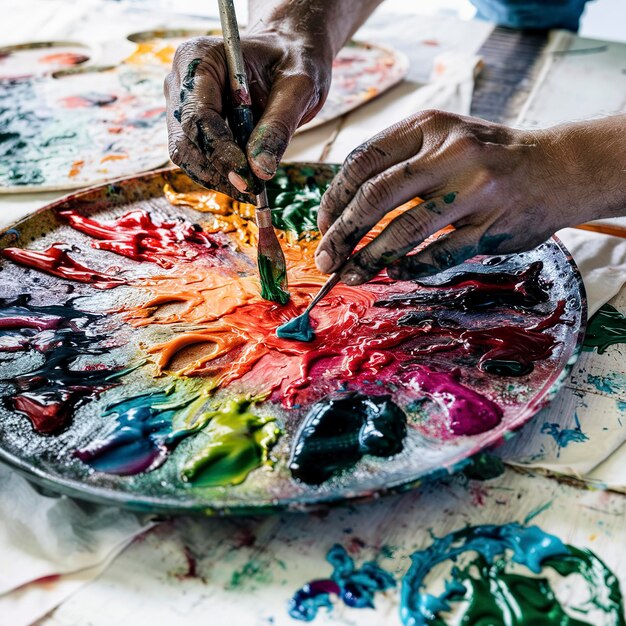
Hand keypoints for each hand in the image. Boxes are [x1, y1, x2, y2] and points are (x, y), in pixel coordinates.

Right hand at [165, 32, 331, 200]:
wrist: (289, 56)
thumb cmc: (294, 61)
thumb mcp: (298, 88)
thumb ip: (277, 126)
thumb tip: (261, 171)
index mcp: (200, 58)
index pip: (198, 114)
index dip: (220, 152)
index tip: (247, 179)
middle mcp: (181, 81)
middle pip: (184, 140)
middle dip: (217, 171)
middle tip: (253, 190)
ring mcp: (182, 104)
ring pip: (186, 155)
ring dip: (217, 178)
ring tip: (252, 188)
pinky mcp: (190, 125)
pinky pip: (197, 158)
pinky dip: (219, 175)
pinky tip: (246, 181)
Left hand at [315, 111, 620, 283]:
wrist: (557, 167)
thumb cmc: (486, 157)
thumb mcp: (441, 138)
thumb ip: (398, 162)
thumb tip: (343, 207)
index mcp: (427, 127)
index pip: (362, 162)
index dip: (333, 199)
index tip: (323, 225)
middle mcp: (449, 152)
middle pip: (375, 197)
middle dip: (341, 234)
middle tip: (326, 259)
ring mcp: (473, 189)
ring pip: (404, 230)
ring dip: (369, 258)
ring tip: (350, 274)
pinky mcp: (491, 225)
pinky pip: (439, 255)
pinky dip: (410, 268)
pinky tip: (394, 273)